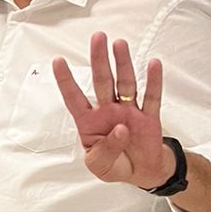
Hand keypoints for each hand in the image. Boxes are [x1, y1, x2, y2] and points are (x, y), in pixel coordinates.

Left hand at [52, 32, 173, 188]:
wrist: (141, 173)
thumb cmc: (114, 165)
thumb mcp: (99, 166)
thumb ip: (105, 151)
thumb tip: (120, 129)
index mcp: (89, 121)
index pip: (74, 98)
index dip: (66, 80)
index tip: (57, 60)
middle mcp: (108, 110)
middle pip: (102, 81)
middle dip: (99, 60)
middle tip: (97, 38)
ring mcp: (129, 111)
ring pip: (125, 83)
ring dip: (123, 64)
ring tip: (119, 44)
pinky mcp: (149, 117)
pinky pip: (151, 97)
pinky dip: (153, 81)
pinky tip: (153, 64)